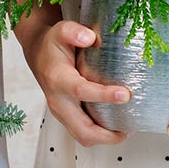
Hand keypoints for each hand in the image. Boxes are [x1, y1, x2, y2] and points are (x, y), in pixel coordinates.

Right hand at [20, 16, 129, 146]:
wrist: (39, 54)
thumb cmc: (53, 44)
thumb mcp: (60, 30)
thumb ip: (74, 31)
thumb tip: (90, 38)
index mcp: (57, 78)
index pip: (81, 91)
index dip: (103, 95)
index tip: (125, 95)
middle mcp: (57, 101)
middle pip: (82, 129)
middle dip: (107, 135)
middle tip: (129, 128)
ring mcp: (61, 112)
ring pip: (83, 136)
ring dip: (106, 138)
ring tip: (127, 128)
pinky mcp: (67, 117)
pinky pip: (84, 133)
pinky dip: (101, 134)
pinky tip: (117, 125)